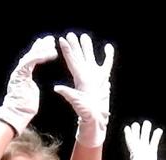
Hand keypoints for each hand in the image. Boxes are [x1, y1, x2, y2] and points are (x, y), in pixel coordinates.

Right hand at [0, 36, 57, 134]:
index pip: (31, 60)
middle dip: (40, 46)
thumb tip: (33, 85)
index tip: (48, 46)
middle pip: (30, 55)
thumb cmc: (24, 109)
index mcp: (23, 76)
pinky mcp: (20, 74)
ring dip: (42, 49)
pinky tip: (51, 53)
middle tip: (50, 39)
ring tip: (52, 44)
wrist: (16, 115)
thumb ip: (32, 85)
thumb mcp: (32, 93)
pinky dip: (40, 56)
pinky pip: (31, 61)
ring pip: (31, 56)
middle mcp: (19, 72)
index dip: (39, 52)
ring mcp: (19, 72)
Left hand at [53, 32, 113, 146]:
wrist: (96, 120)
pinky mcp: (103, 81)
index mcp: (80, 78)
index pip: (72, 61)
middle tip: (71, 34)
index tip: (61, 39)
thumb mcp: (77, 103)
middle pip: (79, 57)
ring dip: (88, 48)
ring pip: (91, 58)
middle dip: (75, 45)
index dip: (67, 50)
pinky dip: (108, 56)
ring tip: (85, 36)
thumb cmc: (86, 113)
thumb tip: (57, 88)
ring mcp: (95, 77)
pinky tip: (108, 47)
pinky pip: (106, 65)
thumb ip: (69, 94)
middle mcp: (86, 75)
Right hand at [123, 120, 165, 159]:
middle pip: (145, 137)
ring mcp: (138, 150)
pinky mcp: (134, 150)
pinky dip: (129, 134)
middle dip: (146, 130)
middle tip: (147, 123)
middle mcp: (144, 151)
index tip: (159, 130)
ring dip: (136, 130)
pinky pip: (130, 141)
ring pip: (137, 137)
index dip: (156, 136)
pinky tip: (127, 128)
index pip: (154, 142)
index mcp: (151, 154)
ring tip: (135, 124)